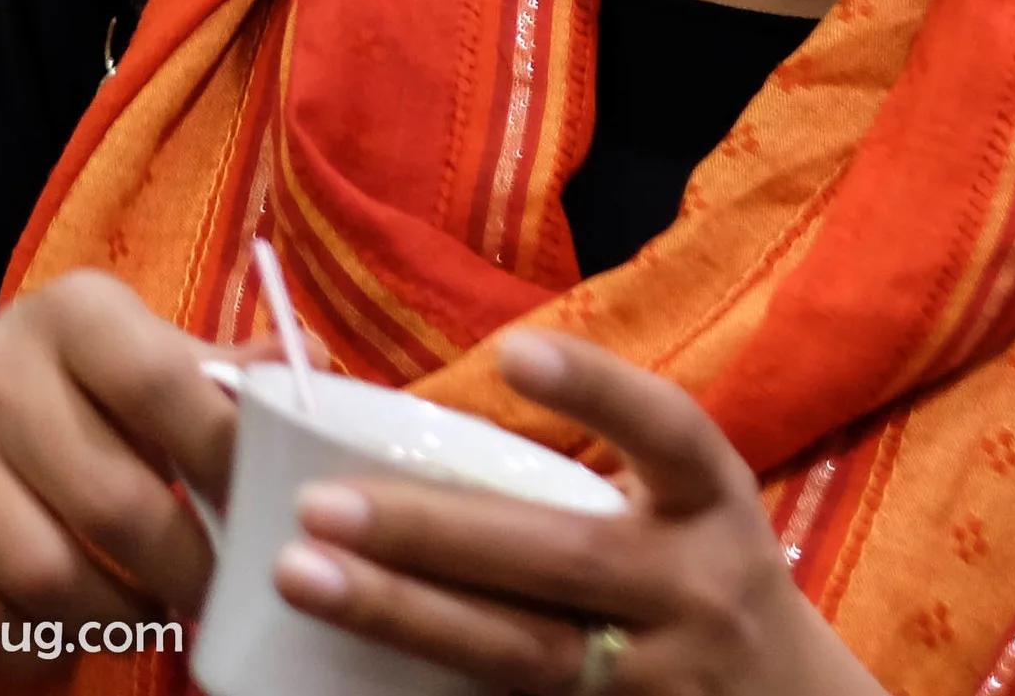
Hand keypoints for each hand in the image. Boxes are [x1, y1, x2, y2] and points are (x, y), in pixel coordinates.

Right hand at [0, 269, 267, 675]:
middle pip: (114, 503)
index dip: (228, 461)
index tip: (273, 515)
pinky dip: (41, 649)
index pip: (166, 386)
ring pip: (48, 575)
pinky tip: (75, 637)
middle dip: (187, 569)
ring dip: (120, 618)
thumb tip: (311, 363)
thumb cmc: (72, 395)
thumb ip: (223, 369)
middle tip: (223, 595)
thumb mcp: (141, 356)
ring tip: (158, 617)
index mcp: (73, 313)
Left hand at [268, 332, 884, 695]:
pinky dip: (430, 689)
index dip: (597, 391)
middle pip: (563, 560)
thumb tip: (423, 419)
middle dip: (435, 532)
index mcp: (711, 504)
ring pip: (523, 653)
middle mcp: (695, 591)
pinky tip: (345, 669)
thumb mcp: (686, 507)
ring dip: (405, 614)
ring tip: (304, 576)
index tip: (514, 352)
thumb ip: (596, 466)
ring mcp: (659, 680)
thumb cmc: (703, 574)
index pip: (668, 433)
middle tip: (319, 504)